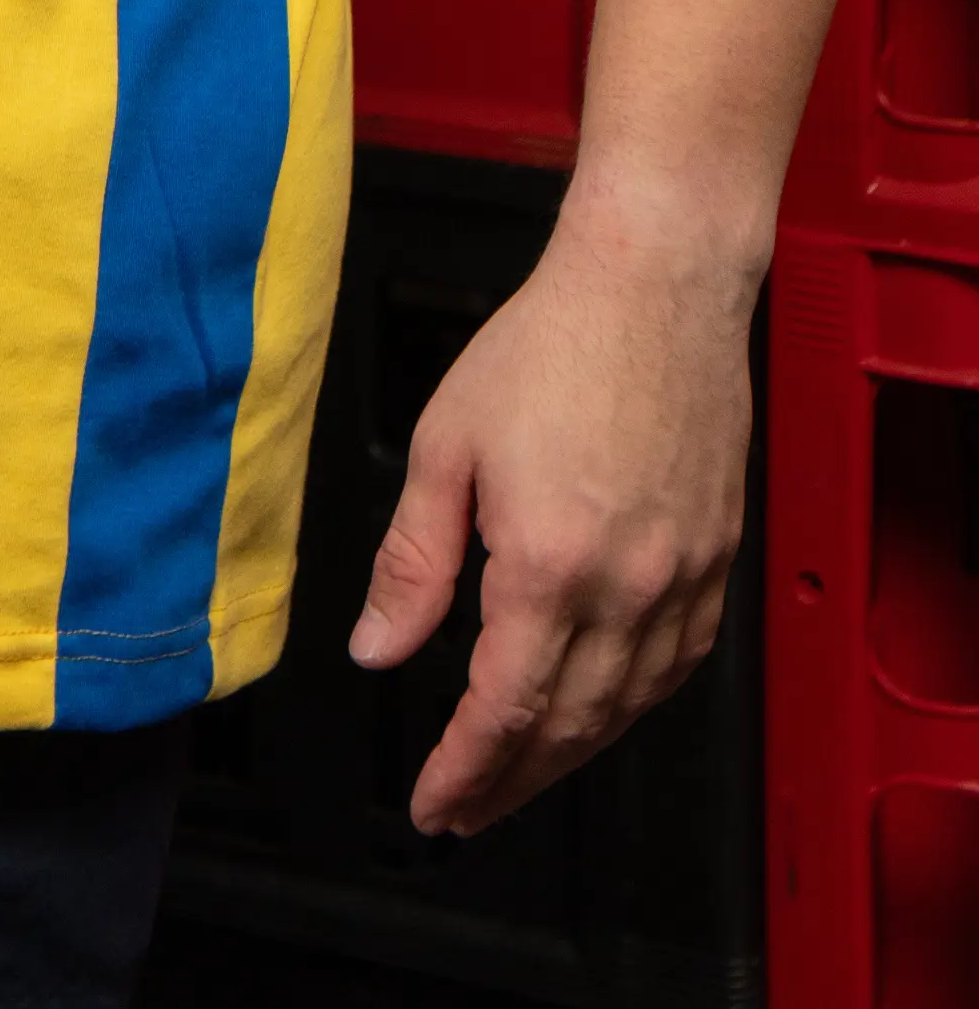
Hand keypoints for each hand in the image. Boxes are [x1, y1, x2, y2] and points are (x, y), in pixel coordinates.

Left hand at [347, 192, 753, 835]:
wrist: (655, 284)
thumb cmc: (552, 344)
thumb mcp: (445, 446)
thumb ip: (409, 560)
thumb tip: (376, 647)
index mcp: (549, 564)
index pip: (502, 710)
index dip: (463, 770)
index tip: (433, 804)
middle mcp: (627, 587)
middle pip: (567, 728)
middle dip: (509, 783)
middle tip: (465, 810)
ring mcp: (684, 578)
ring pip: (627, 709)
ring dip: (569, 757)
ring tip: (519, 777)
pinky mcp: (718, 559)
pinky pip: (678, 665)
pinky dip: (632, 705)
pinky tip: (600, 709)